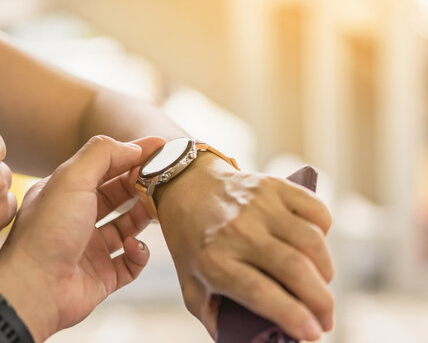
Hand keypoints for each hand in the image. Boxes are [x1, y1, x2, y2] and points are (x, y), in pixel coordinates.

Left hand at [0, 135, 164, 341]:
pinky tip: (132, 246)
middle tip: (164, 178)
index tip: (161, 146)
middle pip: (118, 195)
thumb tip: (133, 149)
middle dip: (141, 185)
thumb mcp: (71, 178)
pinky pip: (131, 261)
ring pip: (128, 226)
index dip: (132, 154)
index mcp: (66, 192)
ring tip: (156, 209)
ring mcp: (91, 248)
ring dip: (144, 216)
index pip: (105, 166)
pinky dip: (138, 253)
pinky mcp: (102, 276)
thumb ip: (102, 154)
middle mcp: (78, 218)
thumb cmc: (48, 230)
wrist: (34, 289)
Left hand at [155, 153, 333, 341]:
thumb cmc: (192, 242)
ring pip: (312, 241)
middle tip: (326, 319)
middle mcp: (237, 230)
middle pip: (294, 268)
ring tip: (320, 286)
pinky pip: (317, 212)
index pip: (260, 292)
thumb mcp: (191, 284)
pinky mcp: (274, 186)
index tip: (314, 334)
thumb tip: (255, 342)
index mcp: (212, 260)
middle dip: (321, 302)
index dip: (292, 316)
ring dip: (326, 271)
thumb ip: (216, 318)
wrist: (188, 187)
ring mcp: (258, 204)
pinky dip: (325, 233)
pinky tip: (315, 249)